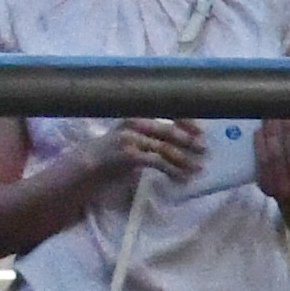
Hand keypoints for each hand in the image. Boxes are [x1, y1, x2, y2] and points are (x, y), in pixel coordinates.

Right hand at [88, 117, 206, 191]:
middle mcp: (133, 123)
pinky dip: (173, 171)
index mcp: (136, 116)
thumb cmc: (112, 153)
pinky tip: (183, 178)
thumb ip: (152, 135)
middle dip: (189, 140)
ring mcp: (130, 139)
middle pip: (168, 130)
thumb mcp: (131, 137)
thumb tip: (184, 140)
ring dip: (185, 160)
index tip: (200, 130)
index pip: (165, 111)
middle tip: (204, 149)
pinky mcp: (129, 156)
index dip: (185, 120)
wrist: (85, 167)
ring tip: (198, 169)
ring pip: (165, 148)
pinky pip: (158, 162)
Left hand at [254, 116, 289, 215]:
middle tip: (285, 108)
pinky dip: (260, 146)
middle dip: (286, 129)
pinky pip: (261, 163)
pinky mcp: (265, 188)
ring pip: (273, 156)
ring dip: (272, 134)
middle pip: (289, 153)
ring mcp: (278, 190)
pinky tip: (260, 132)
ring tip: (273, 115)